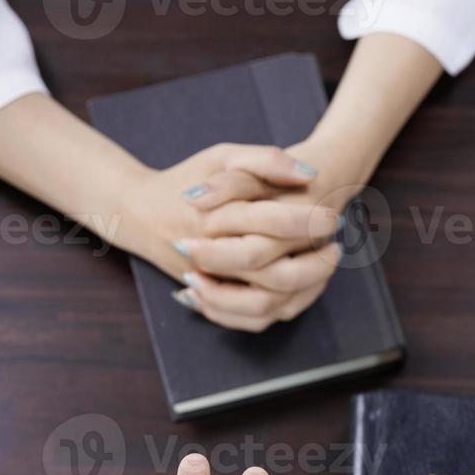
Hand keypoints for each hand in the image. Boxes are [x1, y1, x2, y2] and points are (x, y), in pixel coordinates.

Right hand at [113, 143, 342, 331]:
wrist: (137, 212)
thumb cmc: (186, 178)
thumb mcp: (222, 155)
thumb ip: (264, 159)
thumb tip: (310, 175)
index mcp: (211, 216)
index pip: (268, 222)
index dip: (305, 220)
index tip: (333, 215)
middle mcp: (208, 255)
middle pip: (271, 273)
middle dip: (312, 263)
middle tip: (337, 247)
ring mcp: (209, 282)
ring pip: (264, 305)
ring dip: (303, 290)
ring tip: (326, 267)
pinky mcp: (211, 298)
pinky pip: (251, 319)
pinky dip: (282, 308)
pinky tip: (305, 288)